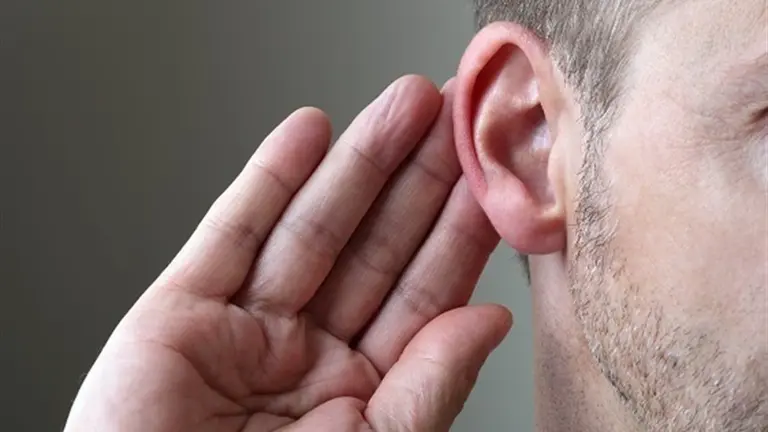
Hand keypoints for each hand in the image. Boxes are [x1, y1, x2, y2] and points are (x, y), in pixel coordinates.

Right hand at [65, 76, 511, 431]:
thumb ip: (429, 386)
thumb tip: (490, 320)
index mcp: (360, 391)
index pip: (424, 296)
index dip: (459, 232)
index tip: (492, 177)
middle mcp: (307, 352)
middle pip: (375, 247)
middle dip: (418, 178)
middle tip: (456, 114)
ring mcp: (245, 327)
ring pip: (313, 226)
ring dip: (358, 162)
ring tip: (404, 105)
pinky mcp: (180, 313)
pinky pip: (233, 232)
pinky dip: (269, 178)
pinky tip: (309, 132)